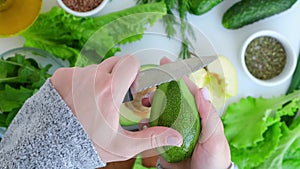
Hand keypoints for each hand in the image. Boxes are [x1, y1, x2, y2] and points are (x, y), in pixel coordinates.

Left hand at [50, 55, 182, 162]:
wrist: (53, 145)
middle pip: (115, 62)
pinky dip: (82, 81)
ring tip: (94, 101)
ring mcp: (75, 74)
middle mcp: (92, 77)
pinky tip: (79, 99)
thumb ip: (152, 138)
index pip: (130, 61)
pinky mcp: (62, 75)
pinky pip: (80, 71)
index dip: (135, 72)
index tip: (130, 88)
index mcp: (109, 90)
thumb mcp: (123, 145)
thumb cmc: (88, 144)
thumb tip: (177, 136)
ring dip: (100, 80)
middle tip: (113, 96)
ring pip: (97, 67)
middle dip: (119, 75)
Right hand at [142, 57, 230, 168]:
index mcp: (199, 114)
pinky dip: (146, 125)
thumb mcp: (215, 138)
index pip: (188, 90)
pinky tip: (143, 124)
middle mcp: (185, 118)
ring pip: (159, 111)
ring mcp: (173, 129)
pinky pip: (152, 129)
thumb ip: (209, 116)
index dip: (177, 75)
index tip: (166, 62)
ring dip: (150, 105)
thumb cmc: (214, 161)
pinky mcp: (164, 141)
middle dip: (158, 90)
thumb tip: (203, 91)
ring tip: (144, 105)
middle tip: (149, 89)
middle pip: (169, 97)